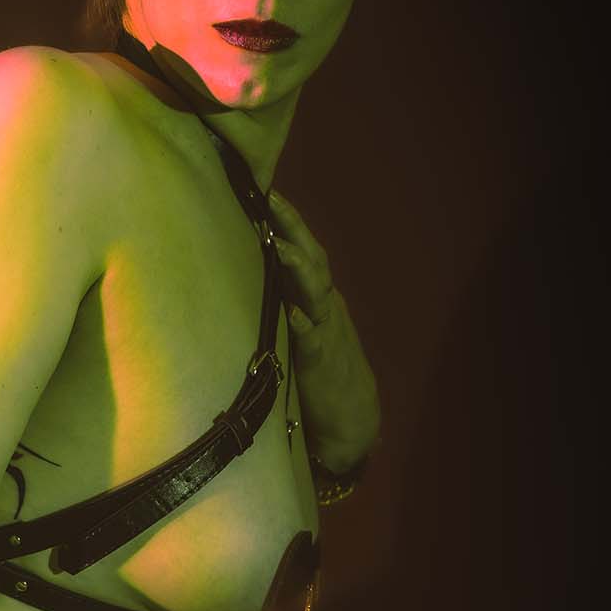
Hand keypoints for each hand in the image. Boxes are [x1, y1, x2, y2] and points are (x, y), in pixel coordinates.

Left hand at [268, 189, 379, 471]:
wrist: (352, 418)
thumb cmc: (320, 372)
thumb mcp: (304, 329)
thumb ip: (287, 302)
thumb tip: (258, 274)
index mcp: (319, 298)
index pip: (305, 252)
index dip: (289, 223)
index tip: (268, 192)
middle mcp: (326, 307)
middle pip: (312, 259)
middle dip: (293, 229)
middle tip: (272, 198)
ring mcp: (327, 332)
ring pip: (316, 292)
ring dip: (298, 268)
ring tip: (280, 247)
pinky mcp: (321, 362)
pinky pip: (313, 340)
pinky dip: (305, 324)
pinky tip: (294, 312)